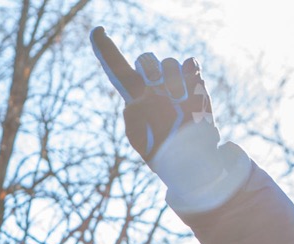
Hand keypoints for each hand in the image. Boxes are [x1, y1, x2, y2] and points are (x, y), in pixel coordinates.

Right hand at [89, 28, 249, 212]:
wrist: (191, 162)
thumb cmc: (158, 148)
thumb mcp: (135, 133)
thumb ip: (134, 107)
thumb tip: (151, 84)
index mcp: (135, 102)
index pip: (115, 69)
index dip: (104, 48)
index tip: (96, 31)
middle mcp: (155, 88)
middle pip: (146, 59)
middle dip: (149, 69)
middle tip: (156, 89)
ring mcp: (178, 85)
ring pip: (169, 62)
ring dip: (170, 74)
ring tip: (176, 97)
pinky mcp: (197, 85)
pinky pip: (192, 64)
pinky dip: (190, 72)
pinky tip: (188, 89)